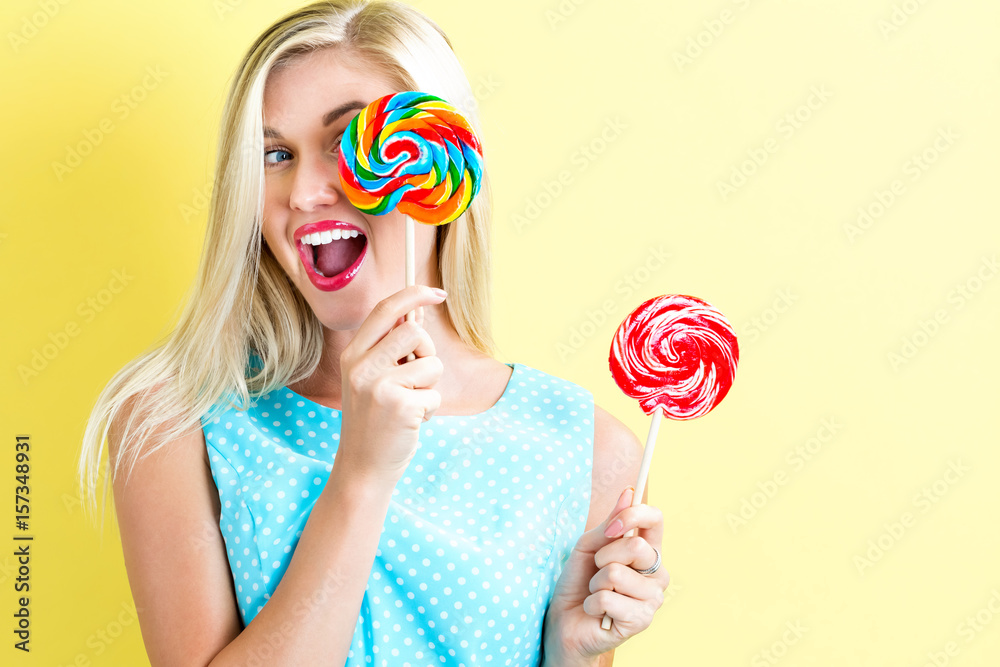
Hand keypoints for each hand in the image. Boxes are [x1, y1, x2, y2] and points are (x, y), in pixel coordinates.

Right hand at [336, 285, 446, 482]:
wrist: (362, 468)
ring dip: (430, 386)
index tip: (437, 292)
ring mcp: (379, 386)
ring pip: (431, 363)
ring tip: (409, 404)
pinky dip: (430, 410)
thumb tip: (416, 314)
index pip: (384, 310)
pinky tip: (410, 423)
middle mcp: (361, 366)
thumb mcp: (370, 380)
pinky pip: (434, 395)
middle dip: (427, 352)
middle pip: (414, 332)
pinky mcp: (400, 406)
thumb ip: (388, 350)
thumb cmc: (374, 422)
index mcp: (352, 355)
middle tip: (417, 377)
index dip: (413, 294)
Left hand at [543, 487, 668, 662]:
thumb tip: (628, 493)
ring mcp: (652, 599)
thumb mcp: (588, 547)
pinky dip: (592, 603)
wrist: (565, 622)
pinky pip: (608, 599)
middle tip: (596, 570)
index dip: (632, 516)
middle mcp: (657, 573)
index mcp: (648, 550)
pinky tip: (596, 611)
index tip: (611, 527)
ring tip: (597, 593)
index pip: (655, 519)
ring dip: (596, 583)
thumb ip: (609, 524)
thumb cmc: (578, 582)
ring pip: (617, 574)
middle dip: (603, 556)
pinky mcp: (641, 621)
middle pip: (636, 546)